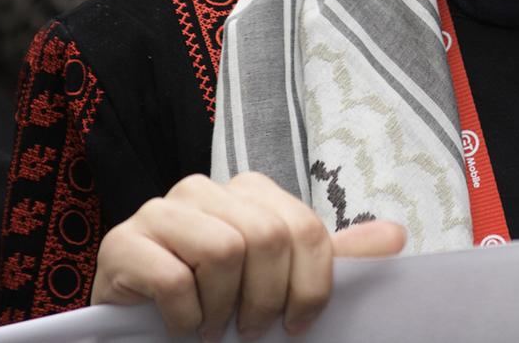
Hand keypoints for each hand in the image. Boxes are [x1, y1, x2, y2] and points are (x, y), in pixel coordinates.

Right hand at [91, 172, 405, 339]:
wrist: (137, 323)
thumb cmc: (216, 298)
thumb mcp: (279, 279)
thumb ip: (333, 258)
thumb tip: (396, 236)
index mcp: (248, 191)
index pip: (303, 228)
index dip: (311, 286)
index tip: (299, 325)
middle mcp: (204, 189)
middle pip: (266, 237)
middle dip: (266, 300)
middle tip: (252, 332)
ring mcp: (160, 211)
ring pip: (223, 251)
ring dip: (223, 309)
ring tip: (214, 328)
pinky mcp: (122, 243)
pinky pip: (174, 279)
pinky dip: (185, 317)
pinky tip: (182, 326)